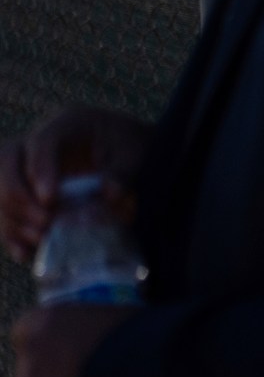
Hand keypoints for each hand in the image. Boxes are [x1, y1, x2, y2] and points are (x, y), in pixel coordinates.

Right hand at [0, 107, 150, 264]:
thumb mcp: (136, 154)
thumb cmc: (136, 148)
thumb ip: (123, 172)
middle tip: (45, 221)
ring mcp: (28, 166)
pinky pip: (6, 209)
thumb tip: (110, 194)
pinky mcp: (27, 191)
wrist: (135, 154)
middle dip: (18, 195)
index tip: (50, 199)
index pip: (42, 141)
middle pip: (7, 161)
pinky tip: (24, 252)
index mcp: (68, 124)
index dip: (40, 170)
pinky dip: (12, 231)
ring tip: (39, 238)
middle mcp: (40, 142)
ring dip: (13, 216)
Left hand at [8, 303, 137, 376]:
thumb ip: (104, 332)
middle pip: (23, 374)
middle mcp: (33, 349)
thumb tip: (116, 343)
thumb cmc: (148, 339)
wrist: (151, 370)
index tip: (61, 363)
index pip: (26, 331)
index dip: (43, 351)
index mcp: (51, 318)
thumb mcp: (123, 322)